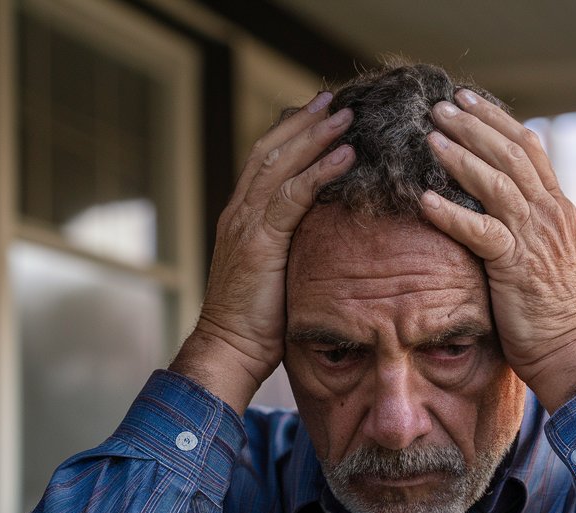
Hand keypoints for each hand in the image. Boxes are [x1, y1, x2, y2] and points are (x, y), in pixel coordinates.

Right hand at [172, 93, 354, 412]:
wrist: (230, 350)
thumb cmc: (257, 322)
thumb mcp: (275, 275)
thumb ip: (290, 248)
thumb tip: (322, 238)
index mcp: (241, 218)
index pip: (265, 163)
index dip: (291, 136)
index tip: (320, 116)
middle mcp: (239, 213)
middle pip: (271, 151)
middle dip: (304, 123)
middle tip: (334, 100)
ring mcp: (246, 225)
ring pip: (281, 165)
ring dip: (316, 137)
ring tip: (346, 118)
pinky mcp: (258, 243)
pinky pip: (292, 197)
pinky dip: (319, 172)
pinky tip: (345, 156)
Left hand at [420, 91, 575, 411]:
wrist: (572, 350)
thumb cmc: (553, 313)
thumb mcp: (545, 259)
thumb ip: (527, 229)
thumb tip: (498, 213)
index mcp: (557, 209)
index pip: (528, 149)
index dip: (497, 121)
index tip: (468, 101)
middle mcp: (549, 215)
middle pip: (511, 153)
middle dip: (474, 125)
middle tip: (441, 105)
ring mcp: (535, 239)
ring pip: (497, 182)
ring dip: (461, 156)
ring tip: (430, 136)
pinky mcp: (516, 266)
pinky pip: (480, 230)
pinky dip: (452, 213)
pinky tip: (425, 199)